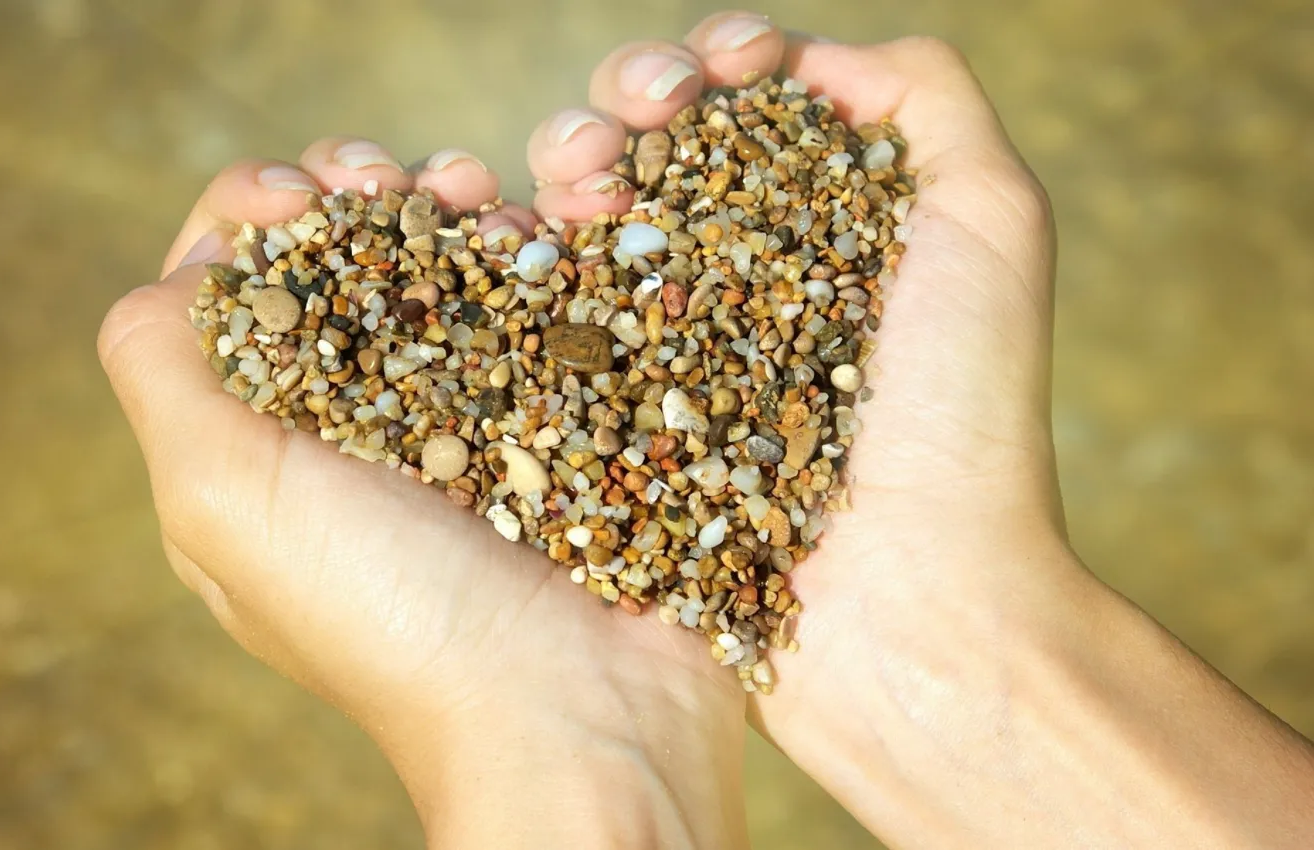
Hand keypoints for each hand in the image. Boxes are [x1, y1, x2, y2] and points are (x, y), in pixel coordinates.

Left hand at [99, 142, 747, 847]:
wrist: (579, 713)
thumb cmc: (395, 619)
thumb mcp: (224, 502)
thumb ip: (166, 370)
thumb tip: (186, 272)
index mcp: (263, 449)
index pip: (232, 292)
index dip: (256, 216)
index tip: (309, 195)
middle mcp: (360, 431)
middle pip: (340, 269)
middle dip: (361, 196)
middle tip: (400, 180)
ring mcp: (469, 425)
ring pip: (443, 275)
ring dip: (451, 209)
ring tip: (482, 195)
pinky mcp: (559, 422)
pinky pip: (534, 308)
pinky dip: (531, 255)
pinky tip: (539, 230)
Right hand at [528, 12, 1064, 844]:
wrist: (911, 601)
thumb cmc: (964, 415)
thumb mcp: (992, 222)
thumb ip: (925, 100)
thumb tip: (811, 60)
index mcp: (821, 231)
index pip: (747, 113)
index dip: (719, 64)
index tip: (721, 64)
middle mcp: (741, 283)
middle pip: (660, 153)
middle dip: (632, 100)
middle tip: (633, 118)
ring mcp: (673, 348)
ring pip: (594, 220)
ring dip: (572, 161)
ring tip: (573, 176)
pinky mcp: (618, 418)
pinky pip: (551, 318)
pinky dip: (524, 256)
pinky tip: (516, 224)